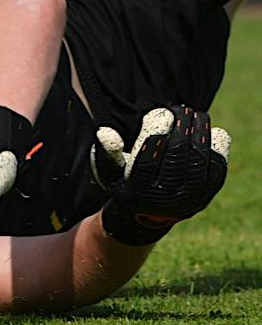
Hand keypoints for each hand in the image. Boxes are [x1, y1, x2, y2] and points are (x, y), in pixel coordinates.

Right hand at [94, 106, 229, 246]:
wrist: (147, 216)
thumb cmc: (124, 180)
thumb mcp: (108, 169)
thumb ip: (107, 150)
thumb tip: (106, 132)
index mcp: (136, 190)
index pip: (147, 162)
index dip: (155, 136)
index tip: (162, 113)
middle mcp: (163, 198)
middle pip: (176, 160)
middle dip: (181, 130)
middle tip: (182, 108)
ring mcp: (186, 200)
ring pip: (198, 165)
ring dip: (201, 136)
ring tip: (198, 115)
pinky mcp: (204, 198)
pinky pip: (216, 174)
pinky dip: (218, 152)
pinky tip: (215, 133)